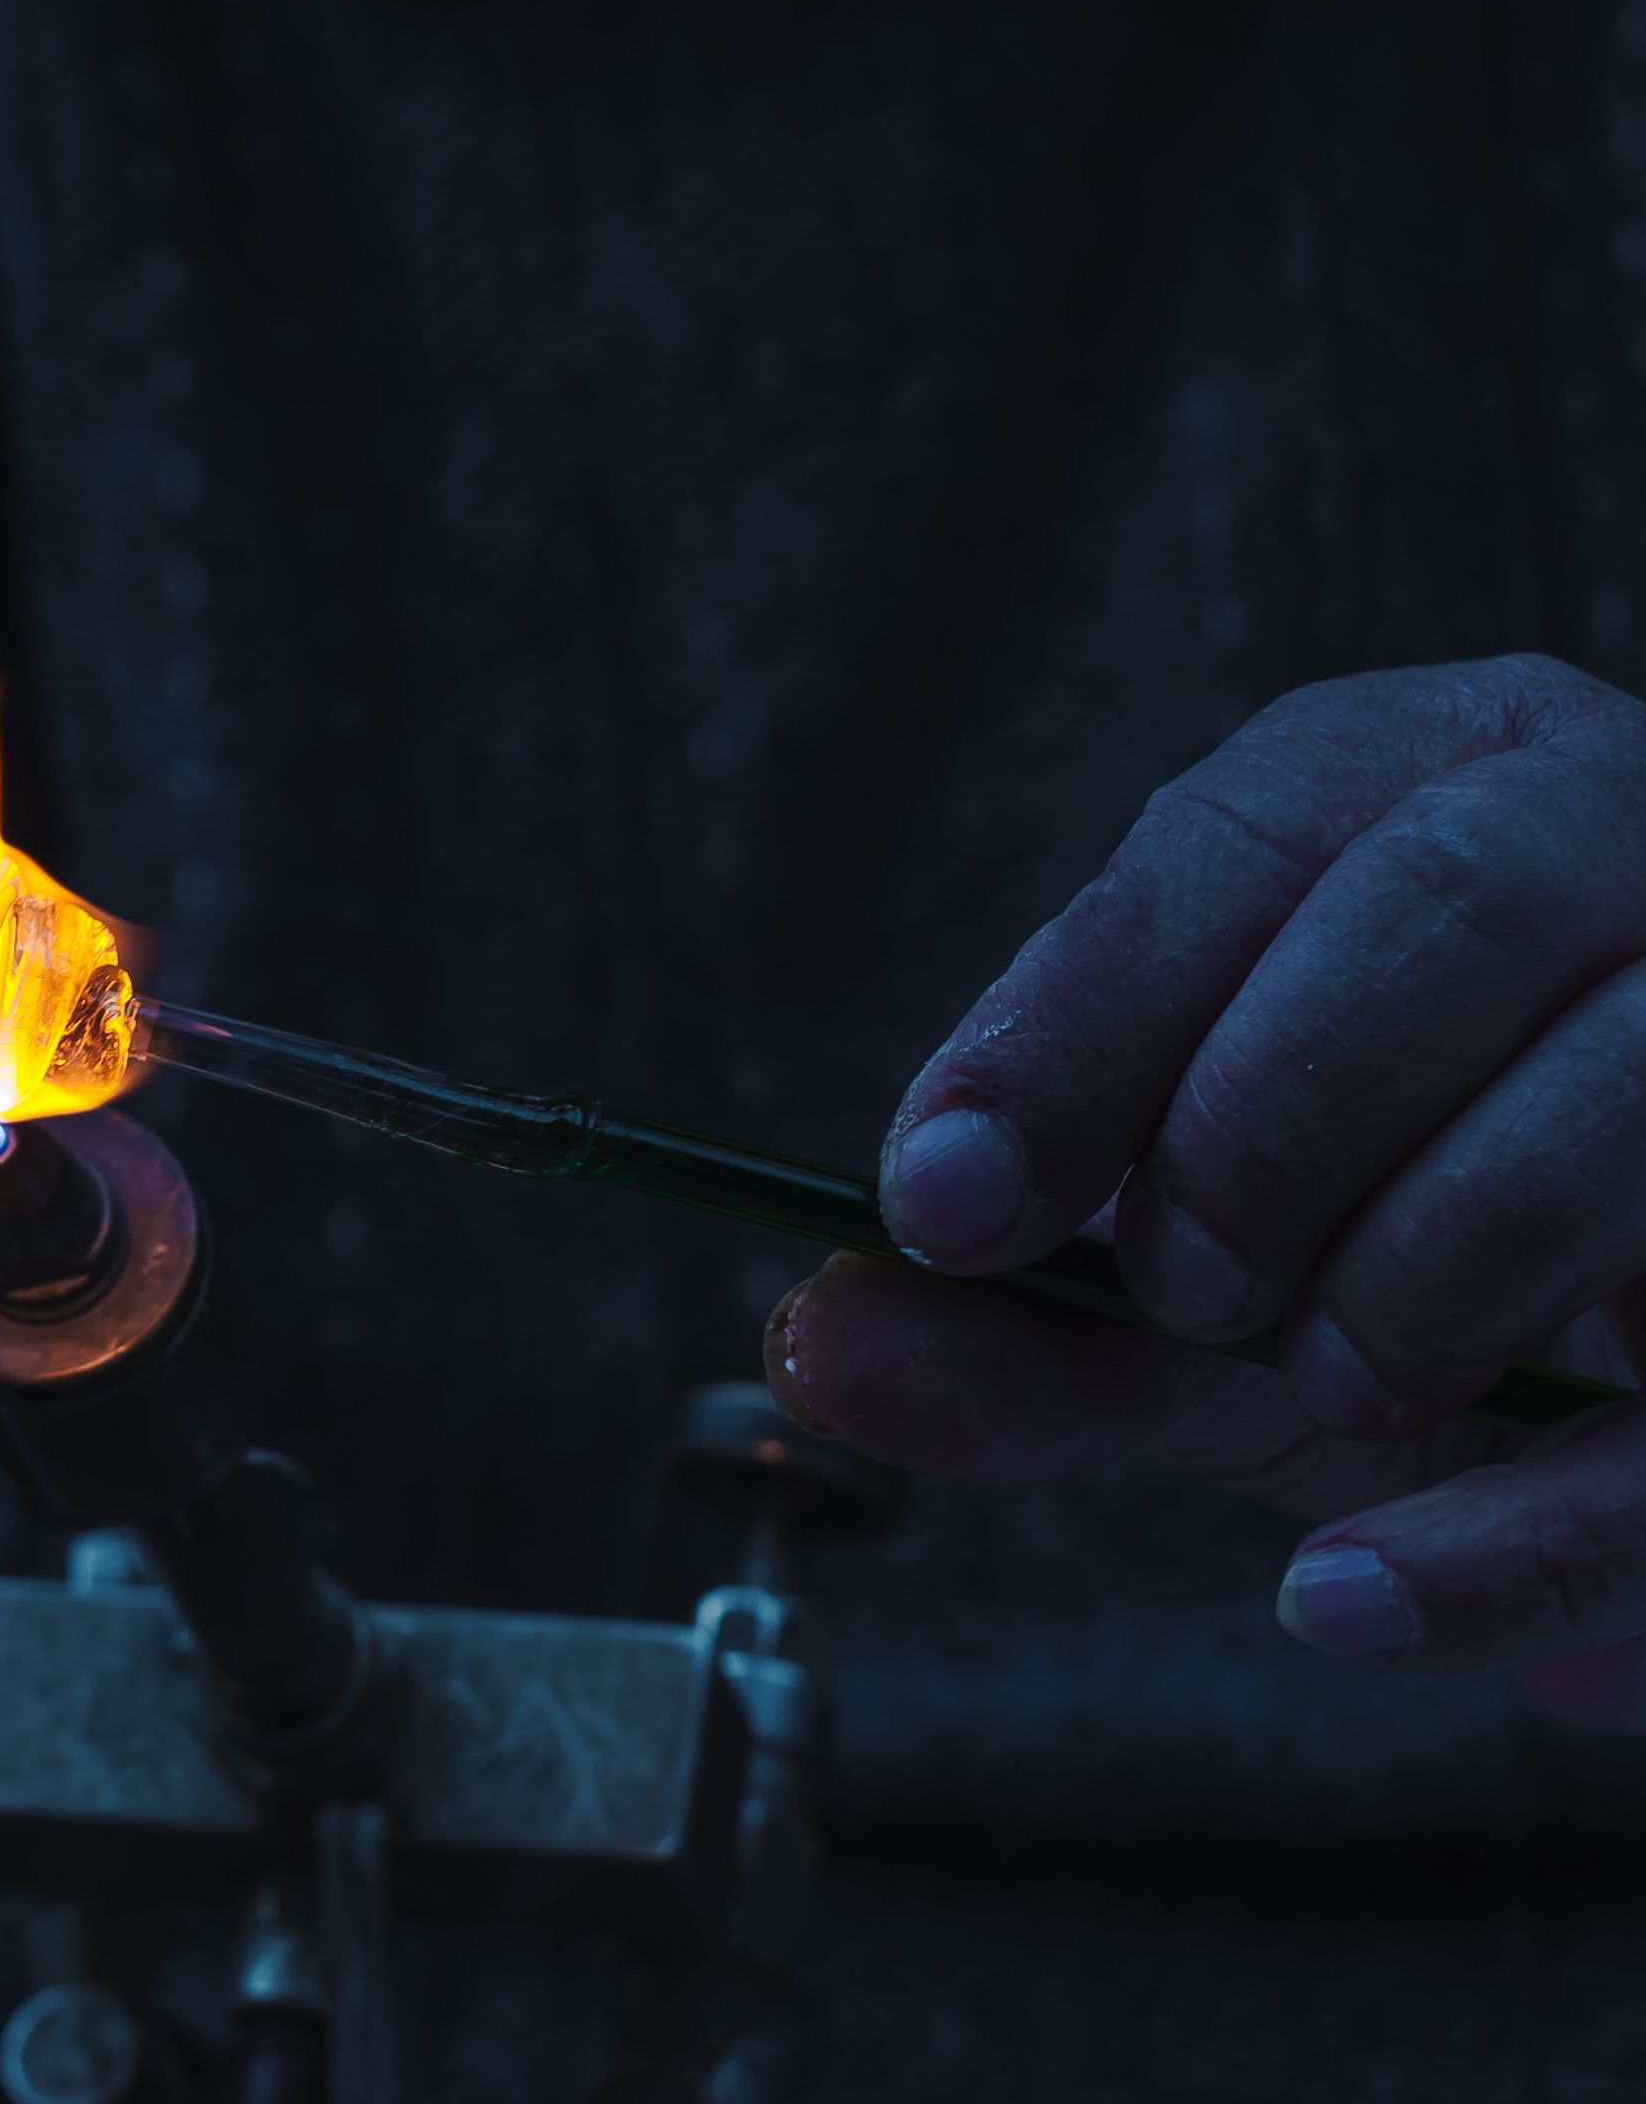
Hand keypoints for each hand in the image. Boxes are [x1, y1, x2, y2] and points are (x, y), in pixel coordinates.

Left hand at [769, 655, 1645, 1727]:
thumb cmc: (1427, 1254)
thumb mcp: (1210, 1284)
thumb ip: (1021, 1323)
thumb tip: (819, 1338)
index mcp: (1435, 780)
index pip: (1237, 843)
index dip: (1071, 1027)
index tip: (942, 1206)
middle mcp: (1640, 829)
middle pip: (1448, 905)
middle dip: (1261, 1131)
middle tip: (1188, 1299)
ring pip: (1626, 1096)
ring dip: (1417, 1286)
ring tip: (1331, 1387)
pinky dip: (1522, 1530)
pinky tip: (1363, 1602)